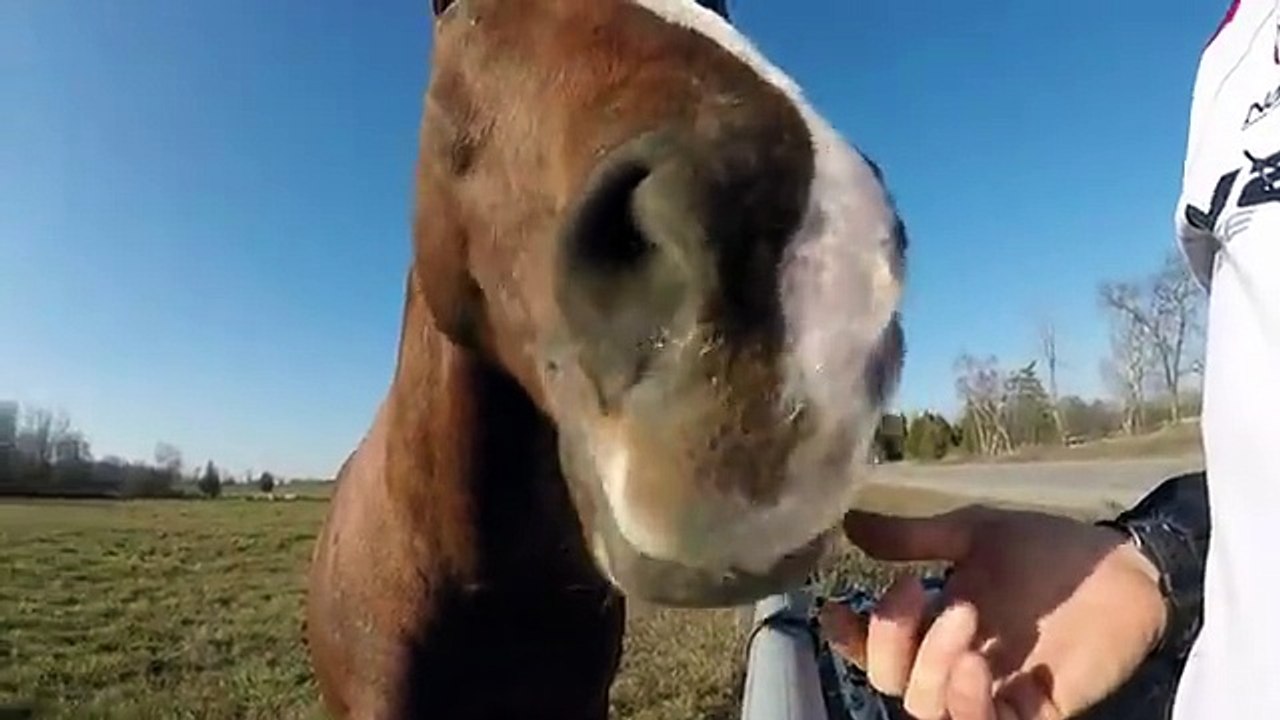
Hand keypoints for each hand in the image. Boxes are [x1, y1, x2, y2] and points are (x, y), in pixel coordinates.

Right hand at [818, 506, 1167, 719]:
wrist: (1122, 568)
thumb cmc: (1048, 549)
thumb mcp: (974, 533)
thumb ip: (913, 536)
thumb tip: (851, 524)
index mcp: (931, 625)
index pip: (873, 648)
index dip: (850, 637)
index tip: (839, 606)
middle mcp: (952, 664)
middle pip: (890, 682)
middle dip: (892, 639)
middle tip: (924, 590)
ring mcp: (990, 690)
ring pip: (926, 708)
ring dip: (932, 665)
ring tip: (965, 616)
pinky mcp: (1032, 711)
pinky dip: (969, 702)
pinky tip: (977, 663)